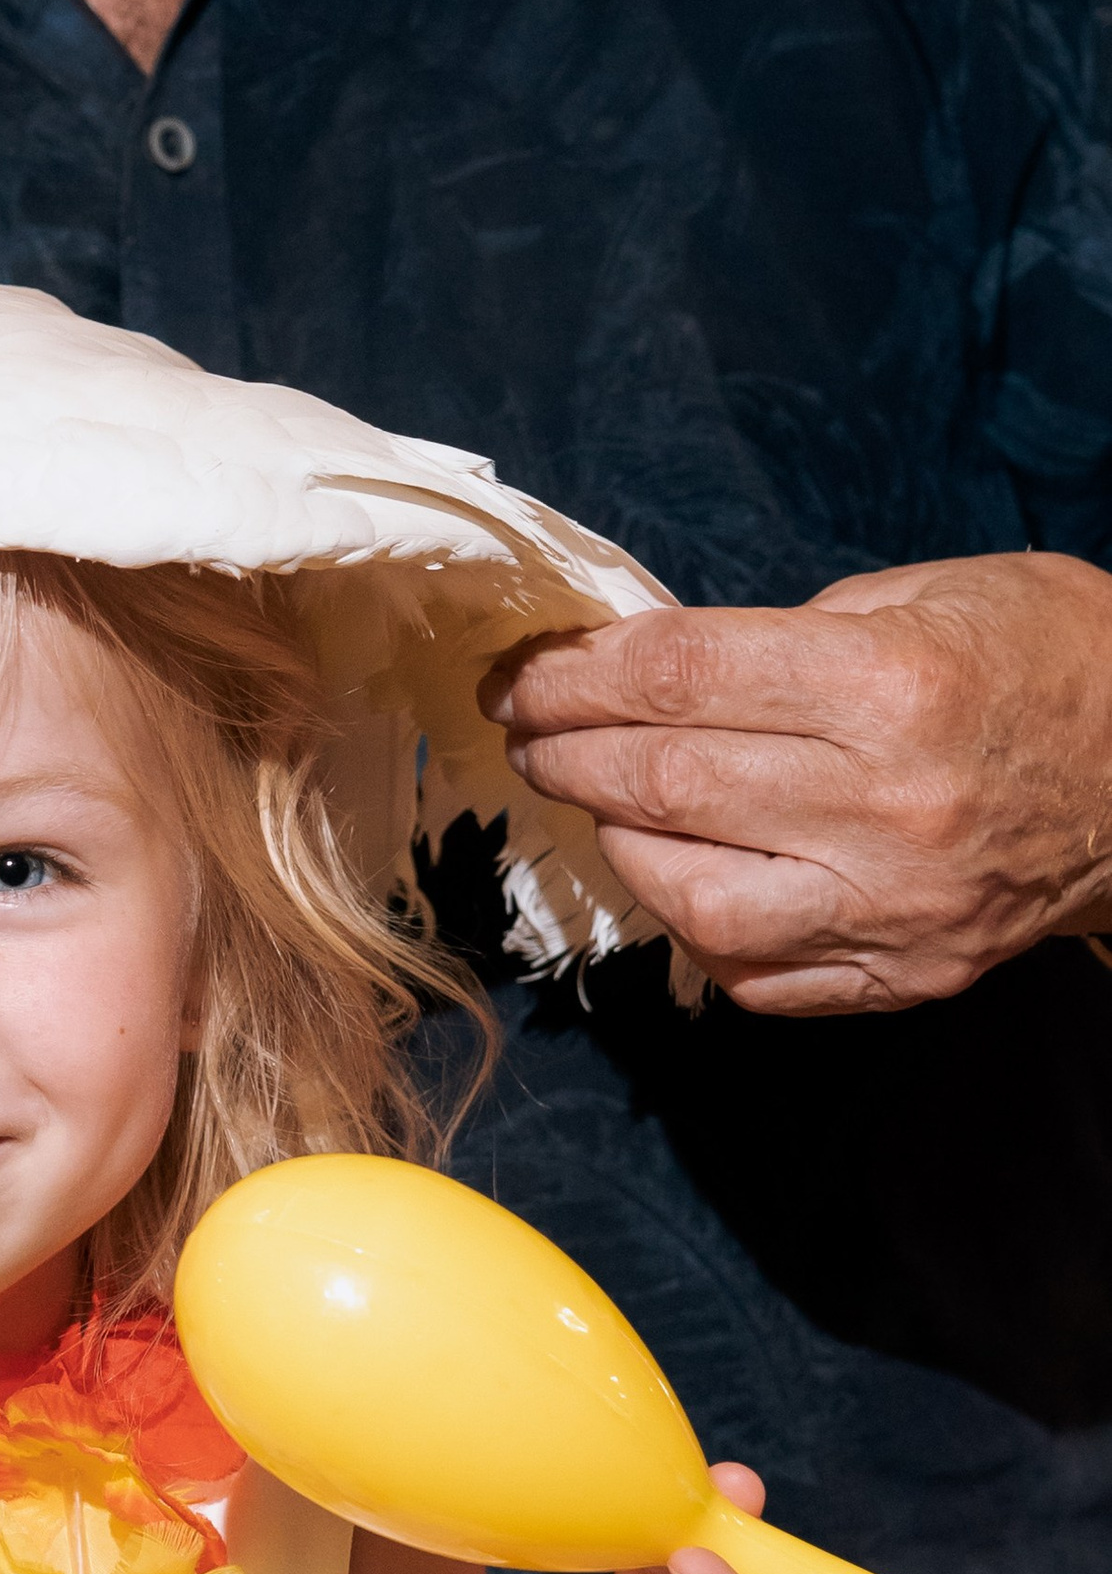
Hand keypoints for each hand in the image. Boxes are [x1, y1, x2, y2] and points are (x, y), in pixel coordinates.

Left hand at [480, 554, 1111, 1013]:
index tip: (522, 676)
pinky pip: (750, 973)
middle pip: (664, 785)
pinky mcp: (898, 976)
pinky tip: (683, 875)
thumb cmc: (1050, 663)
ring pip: (687, 899)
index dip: (574, 676)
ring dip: (620, 847)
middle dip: (568, 755)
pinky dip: (693, 926)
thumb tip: (656, 669)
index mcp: (889, 686)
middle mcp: (883, 807)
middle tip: (531, 736)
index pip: (677, 679)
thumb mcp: (933, 596)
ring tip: (603, 804)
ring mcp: (889, 907)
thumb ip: (789, 637)